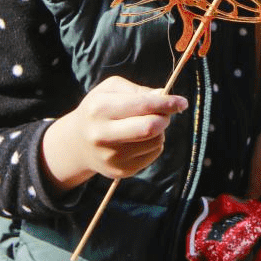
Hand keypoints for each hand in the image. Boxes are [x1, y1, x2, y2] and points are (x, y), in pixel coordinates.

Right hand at [41, 76, 186, 191]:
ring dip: (160, 131)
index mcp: (99, 108)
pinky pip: (152, 155)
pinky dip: (154, 144)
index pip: (142, 105)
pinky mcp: (120, 171)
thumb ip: (137, 90)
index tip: (182, 102)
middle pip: (149, 128)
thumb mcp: (110, 89)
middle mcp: (102, 135)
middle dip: (164, 118)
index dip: (167, 103)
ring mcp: (111, 156)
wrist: (78, 143)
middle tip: (165, 114)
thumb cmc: (99, 109)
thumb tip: (162, 95)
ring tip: (147, 125)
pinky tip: (140, 139)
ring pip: (155, 142)